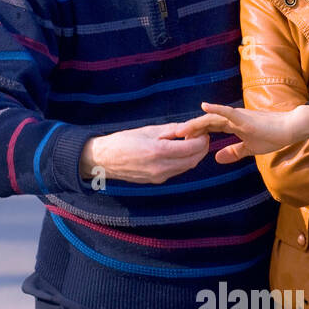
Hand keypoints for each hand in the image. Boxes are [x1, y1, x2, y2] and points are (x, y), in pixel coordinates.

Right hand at [80, 121, 208, 185]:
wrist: (104, 160)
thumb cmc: (124, 141)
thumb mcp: (148, 130)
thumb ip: (172, 129)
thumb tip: (190, 127)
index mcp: (158, 151)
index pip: (191, 148)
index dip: (202, 140)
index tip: (203, 132)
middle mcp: (161, 167)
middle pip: (193, 160)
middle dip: (201, 149)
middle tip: (202, 137)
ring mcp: (159, 176)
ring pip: (187, 167)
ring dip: (194, 156)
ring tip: (191, 143)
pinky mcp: (157, 181)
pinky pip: (177, 171)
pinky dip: (184, 161)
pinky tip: (180, 152)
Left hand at [181, 101, 308, 163]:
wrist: (289, 129)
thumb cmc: (272, 136)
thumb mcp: (249, 148)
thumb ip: (233, 152)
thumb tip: (217, 158)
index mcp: (232, 124)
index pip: (209, 127)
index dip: (195, 132)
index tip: (180, 140)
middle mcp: (232, 117)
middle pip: (206, 122)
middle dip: (189, 129)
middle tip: (173, 136)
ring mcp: (238, 116)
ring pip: (212, 117)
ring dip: (196, 123)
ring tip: (182, 130)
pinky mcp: (245, 118)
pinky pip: (227, 112)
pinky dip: (215, 109)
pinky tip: (204, 106)